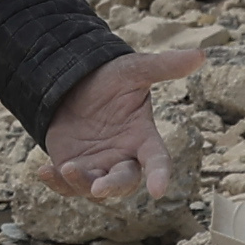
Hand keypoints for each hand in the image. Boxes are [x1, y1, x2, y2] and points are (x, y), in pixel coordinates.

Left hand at [35, 46, 207, 197]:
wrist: (75, 82)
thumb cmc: (110, 79)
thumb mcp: (134, 69)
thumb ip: (164, 66)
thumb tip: (201, 54)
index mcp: (143, 138)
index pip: (158, 160)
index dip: (160, 175)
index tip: (159, 191)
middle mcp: (123, 157)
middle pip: (125, 182)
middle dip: (113, 187)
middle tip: (99, 188)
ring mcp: (98, 165)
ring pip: (94, 187)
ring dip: (81, 183)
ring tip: (66, 167)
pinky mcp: (73, 167)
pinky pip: (67, 185)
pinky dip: (57, 183)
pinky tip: (43, 171)